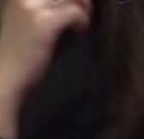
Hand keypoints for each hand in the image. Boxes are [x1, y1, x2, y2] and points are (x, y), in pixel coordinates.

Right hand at [0, 0, 92, 138]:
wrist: (5, 75)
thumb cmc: (16, 52)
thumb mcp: (25, 21)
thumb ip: (44, 9)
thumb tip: (73, 1)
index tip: (77, 4)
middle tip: (85, 12)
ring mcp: (32, 6)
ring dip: (82, 8)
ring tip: (80, 24)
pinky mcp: (44, 22)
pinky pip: (74, 12)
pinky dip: (82, 21)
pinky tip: (78, 31)